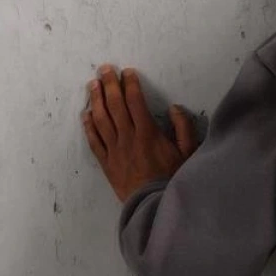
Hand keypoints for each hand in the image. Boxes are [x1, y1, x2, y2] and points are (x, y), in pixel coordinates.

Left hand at [82, 64, 199, 203]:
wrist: (154, 206)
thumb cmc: (173, 179)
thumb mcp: (189, 152)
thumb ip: (184, 128)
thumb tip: (174, 108)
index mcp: (148, 133)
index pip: (135, 101)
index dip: (130, 84)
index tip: (127, 72)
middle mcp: (128, 138)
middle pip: (115, 105)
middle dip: (109, 84)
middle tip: (104, 69)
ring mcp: (114, 150)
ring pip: (101, 120)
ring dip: (96, 100)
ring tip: (93, 85)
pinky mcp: (106, 163)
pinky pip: (94, 141)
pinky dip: (88, 126)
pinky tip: (86, 114)